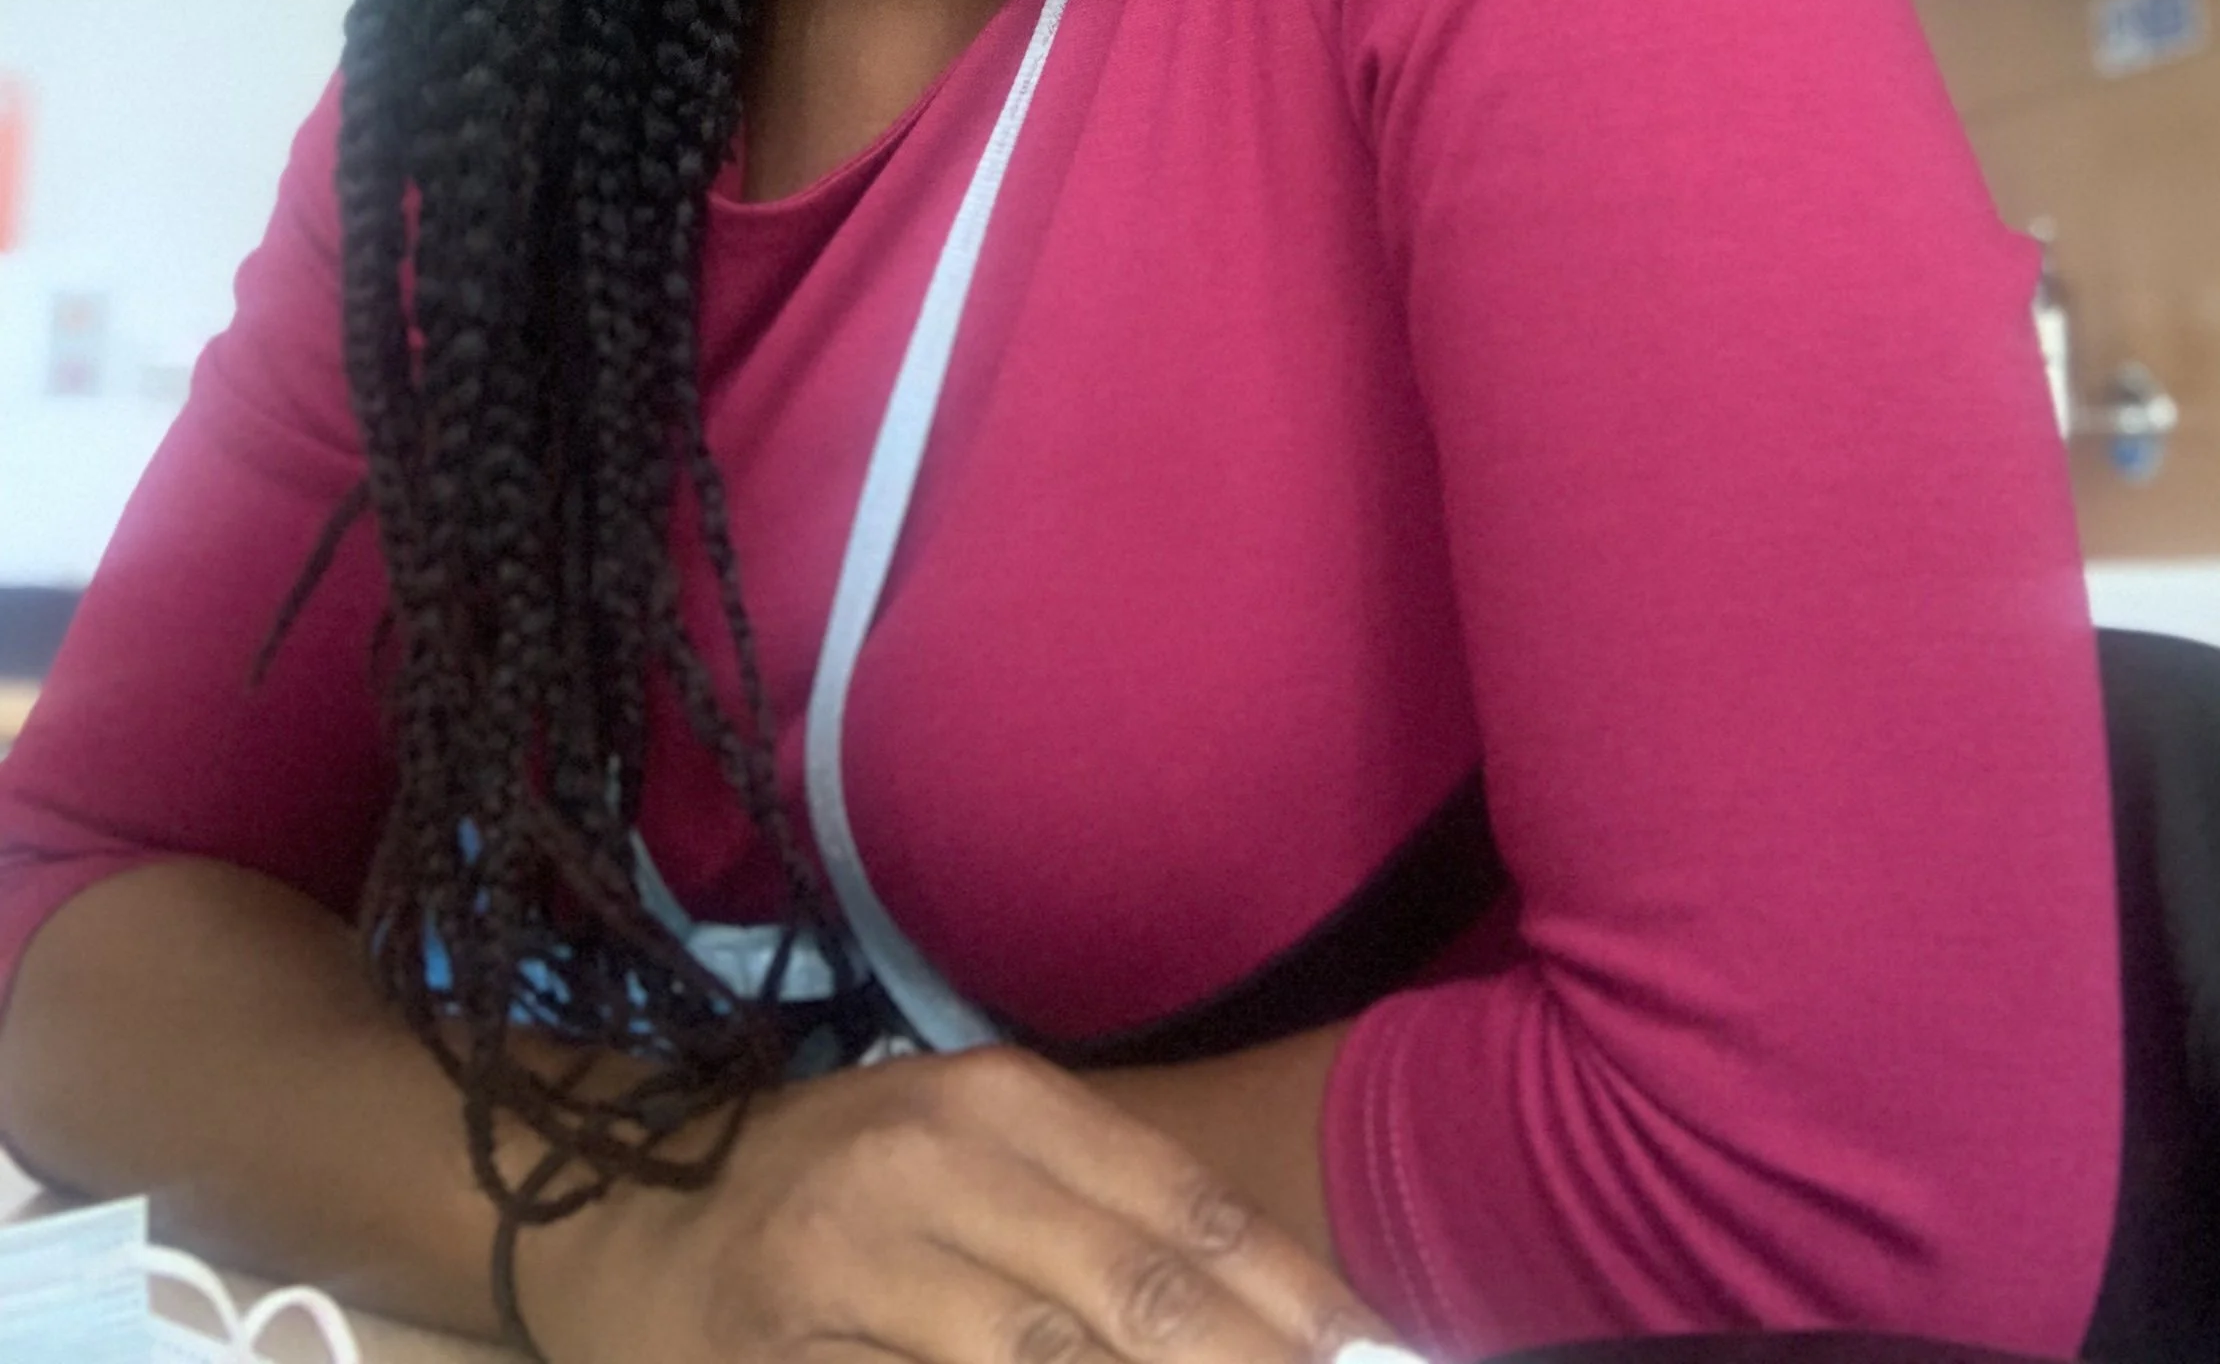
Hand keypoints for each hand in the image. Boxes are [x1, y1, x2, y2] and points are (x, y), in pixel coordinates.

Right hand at [518, 1044, 1392, 1363]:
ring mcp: (858, 1261)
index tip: (1379, 1356)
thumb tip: (1259, 1309)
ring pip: (1048, 1362)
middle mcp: (935, 1162)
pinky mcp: (795, 1352)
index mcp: (997, 1102)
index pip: (1178, 1210)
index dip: (1288, 1296)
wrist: (620, 1216)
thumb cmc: (829, 1189)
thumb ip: (1093, 1220)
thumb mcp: (965, 1161)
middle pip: (1135, 1296)